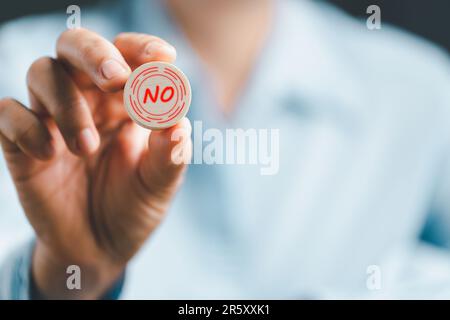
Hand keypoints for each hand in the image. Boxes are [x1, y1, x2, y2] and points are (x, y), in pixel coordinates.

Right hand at [0, 29, 191, 298]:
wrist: (101, 248)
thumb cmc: (135, 206)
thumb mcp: (159, 184)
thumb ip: (170, 154)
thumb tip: (178, 125)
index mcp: (126, 100)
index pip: (129, 55)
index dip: (143, 49)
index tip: (164, 57)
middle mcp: (88, 100)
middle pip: (76, 45)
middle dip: (96, 53)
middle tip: (115, 77)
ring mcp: (53, 118)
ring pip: (43, 72)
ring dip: (66, 102)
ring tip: (86, 147)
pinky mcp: (22, 144)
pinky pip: (9, 114)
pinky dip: (27, 127)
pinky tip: (50, 155)